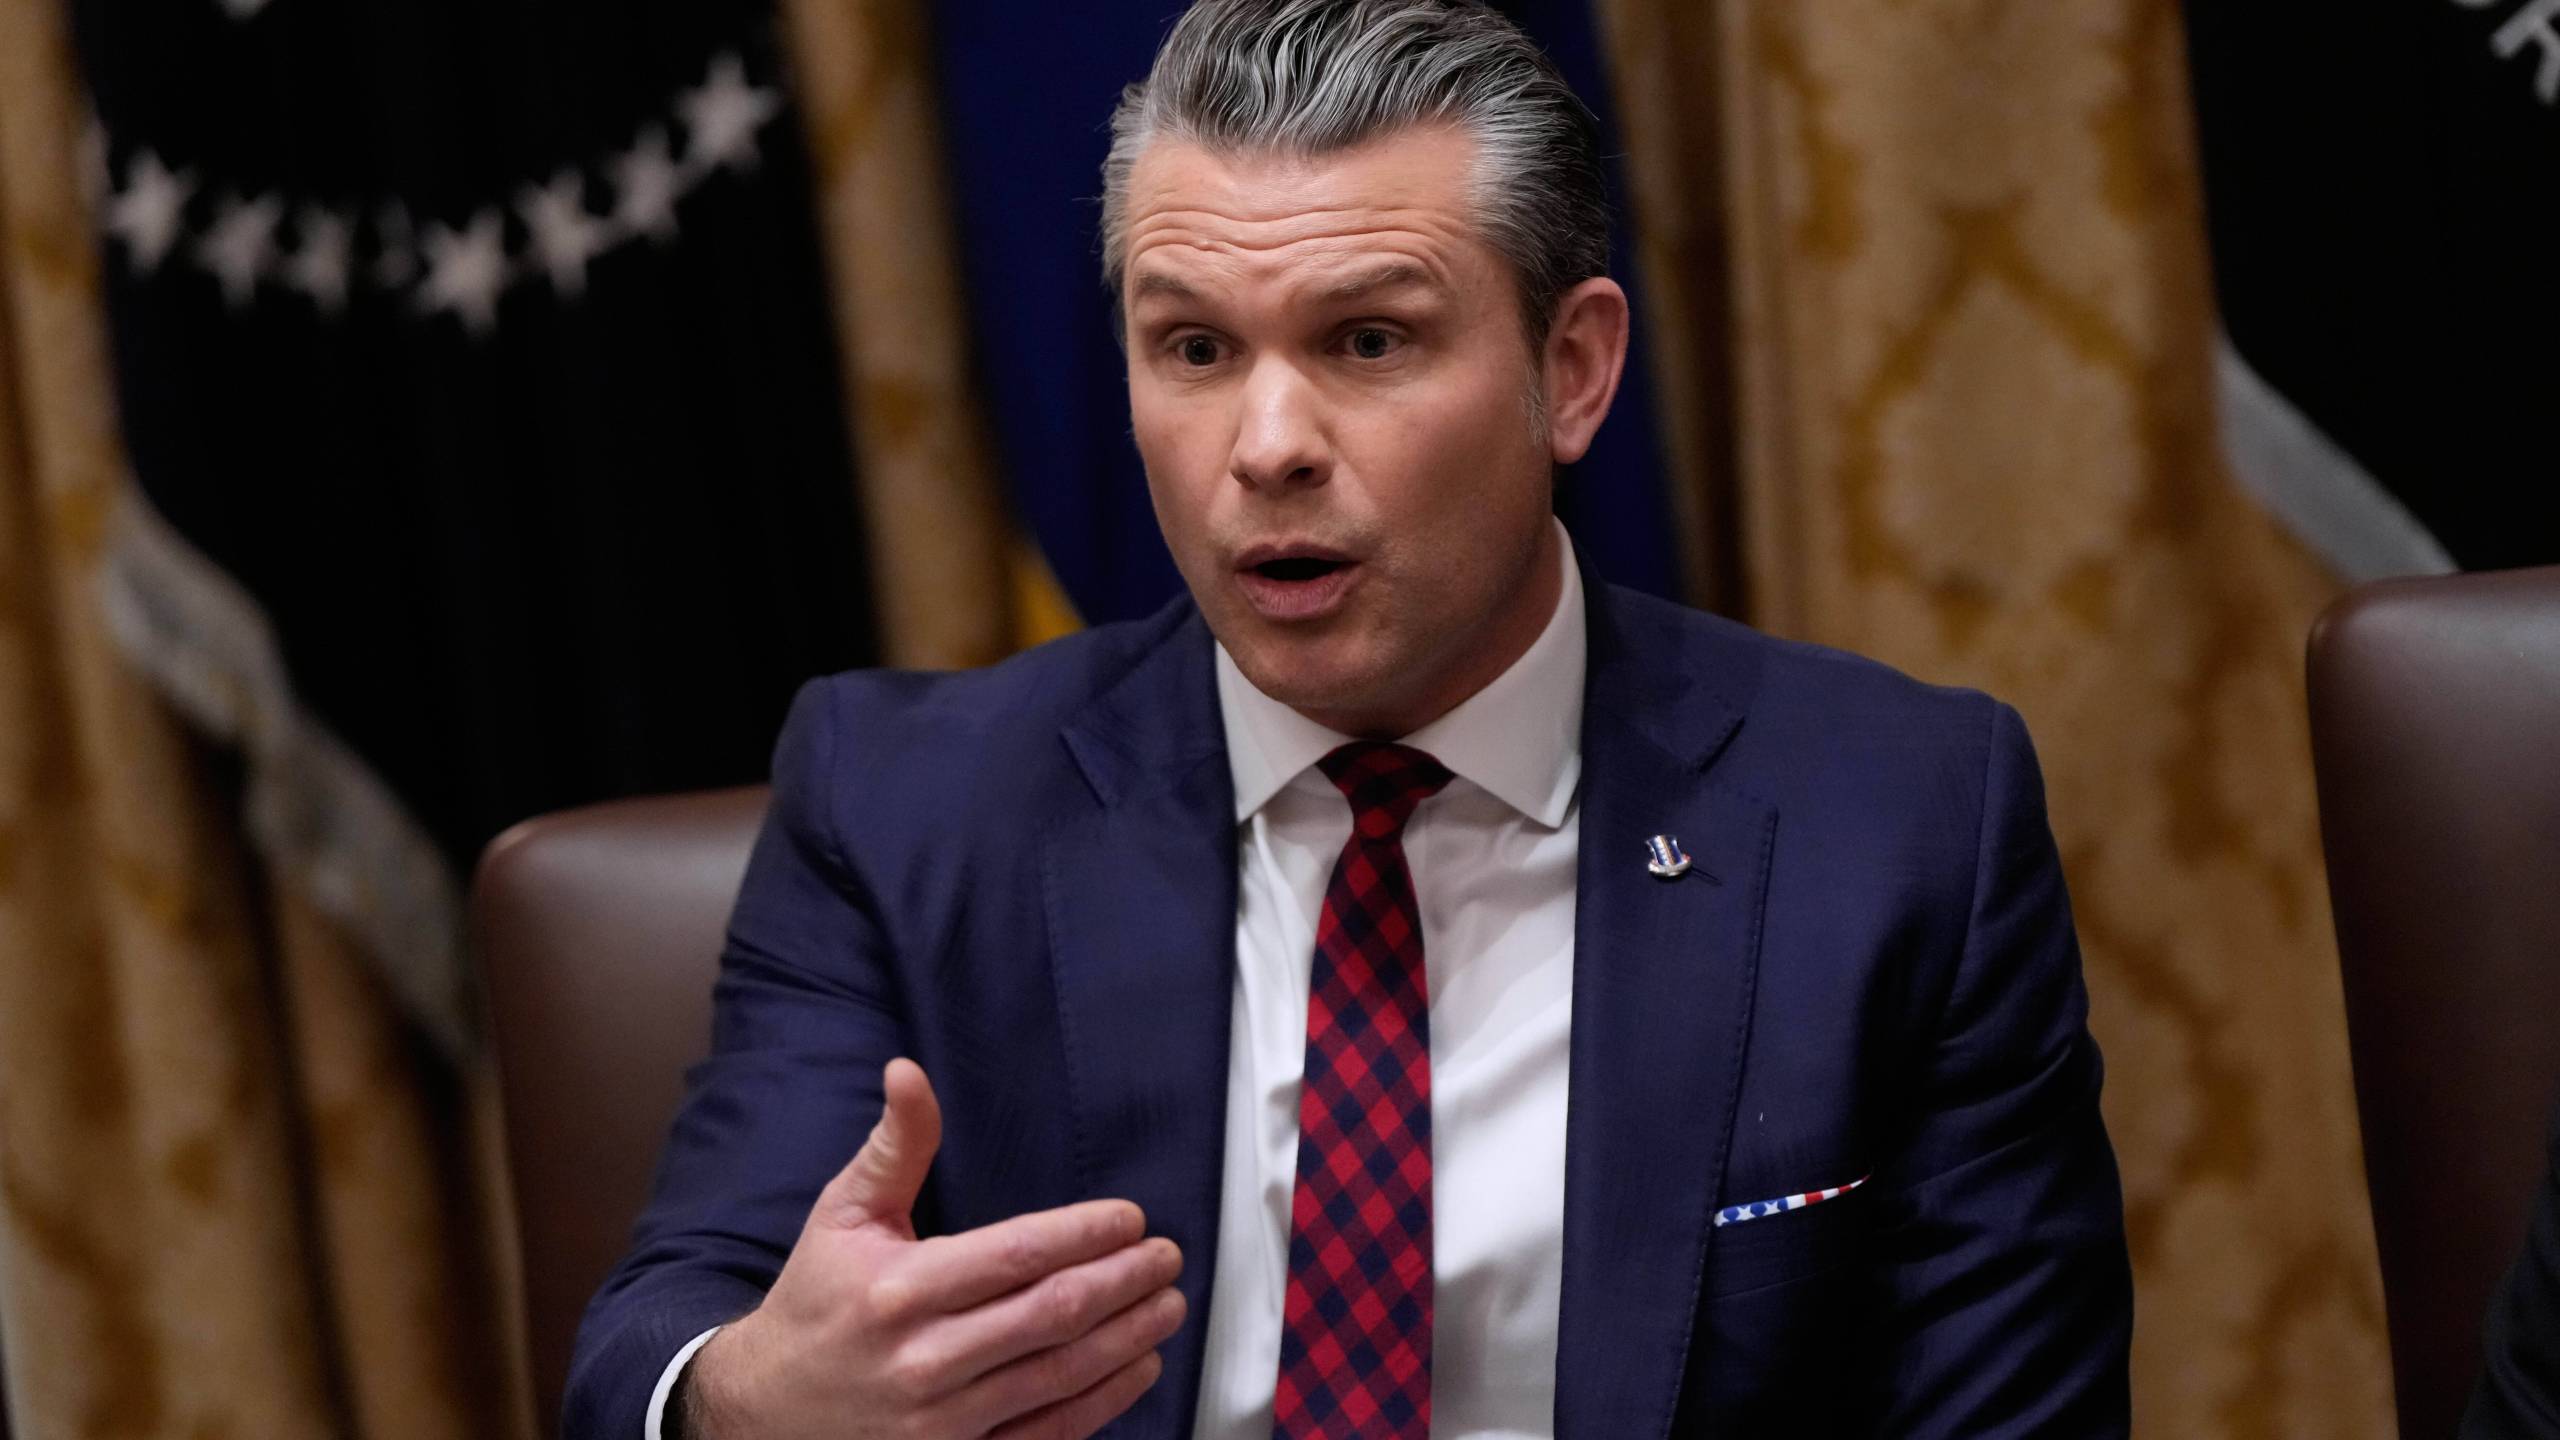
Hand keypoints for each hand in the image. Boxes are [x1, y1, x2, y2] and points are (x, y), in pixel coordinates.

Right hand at [683, 1059, 1185, 1439]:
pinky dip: (1104, 1401)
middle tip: (1167, 1257)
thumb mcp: (843, 1215)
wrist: (766, 1411)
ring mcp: (942, 1422)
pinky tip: (1140, 1366)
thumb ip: (895, 1146)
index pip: (1014, 1255)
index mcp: (898, 1290)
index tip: (1130, 1218)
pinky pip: (1048, 1434)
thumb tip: (908, 1071)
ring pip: (1059, 1376)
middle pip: (1050, 1315)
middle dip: (1122, 1282)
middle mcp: (923, 1360)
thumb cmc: (816, 1302)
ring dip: (1127, 1338)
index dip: (1083, 1234)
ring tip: (1168, 1304)